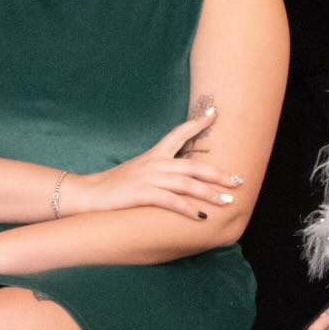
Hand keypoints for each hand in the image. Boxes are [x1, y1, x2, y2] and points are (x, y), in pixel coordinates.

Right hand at [51, 113, 236, 223]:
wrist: (89, 194)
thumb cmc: (115, 185)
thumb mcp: (138, 171)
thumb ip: (159, 170)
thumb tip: (180, 175)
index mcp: (154, 155)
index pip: (179, 133)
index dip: (198, 123)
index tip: (215, 112)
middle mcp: (155, 163)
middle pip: (194, 165)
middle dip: (219, 173)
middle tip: (239, 180)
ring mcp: (149, 178)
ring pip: (187, 184)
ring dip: (210, 193)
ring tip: (228, 201)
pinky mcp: (143, 194)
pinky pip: (171, 201)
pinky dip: (189, 209)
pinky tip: (202, 217)